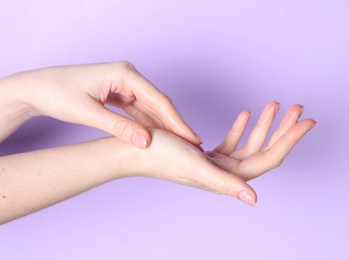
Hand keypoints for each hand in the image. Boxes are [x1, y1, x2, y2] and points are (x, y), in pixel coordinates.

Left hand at [15, 61, 200, 147]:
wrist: (36, 88)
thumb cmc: (57, 94)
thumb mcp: (89, 113)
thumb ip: (119, 128)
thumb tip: (146, 142)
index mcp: (124, 73)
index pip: (158, 99)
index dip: (176, 121)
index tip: (190, 138)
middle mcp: (127, 75)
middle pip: (157, 102)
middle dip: (174, 124)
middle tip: (192, 144)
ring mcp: (123, 84)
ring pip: (149, 107)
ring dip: (162, 125)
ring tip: (178, 143)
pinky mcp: (117, 93)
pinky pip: (137, 110)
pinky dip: (146, 123)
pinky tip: (156, 136)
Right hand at [132, 102, 314, 205]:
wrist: (135, 149)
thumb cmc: (160, 155)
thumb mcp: (195, 166)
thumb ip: (226, 183)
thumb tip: (254, 199)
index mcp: (227, 178)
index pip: (269, 159)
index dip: (290, 141)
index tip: (307, 121)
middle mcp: (226, 174)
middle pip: (264, 151)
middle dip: (283, 130)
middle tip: (298, 108)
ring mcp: (217, 164)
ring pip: (250, 145)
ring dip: (264, 125)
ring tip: (275, 104)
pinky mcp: (207, 155)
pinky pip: (231, 142)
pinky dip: (241, 128)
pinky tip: (246, 115)